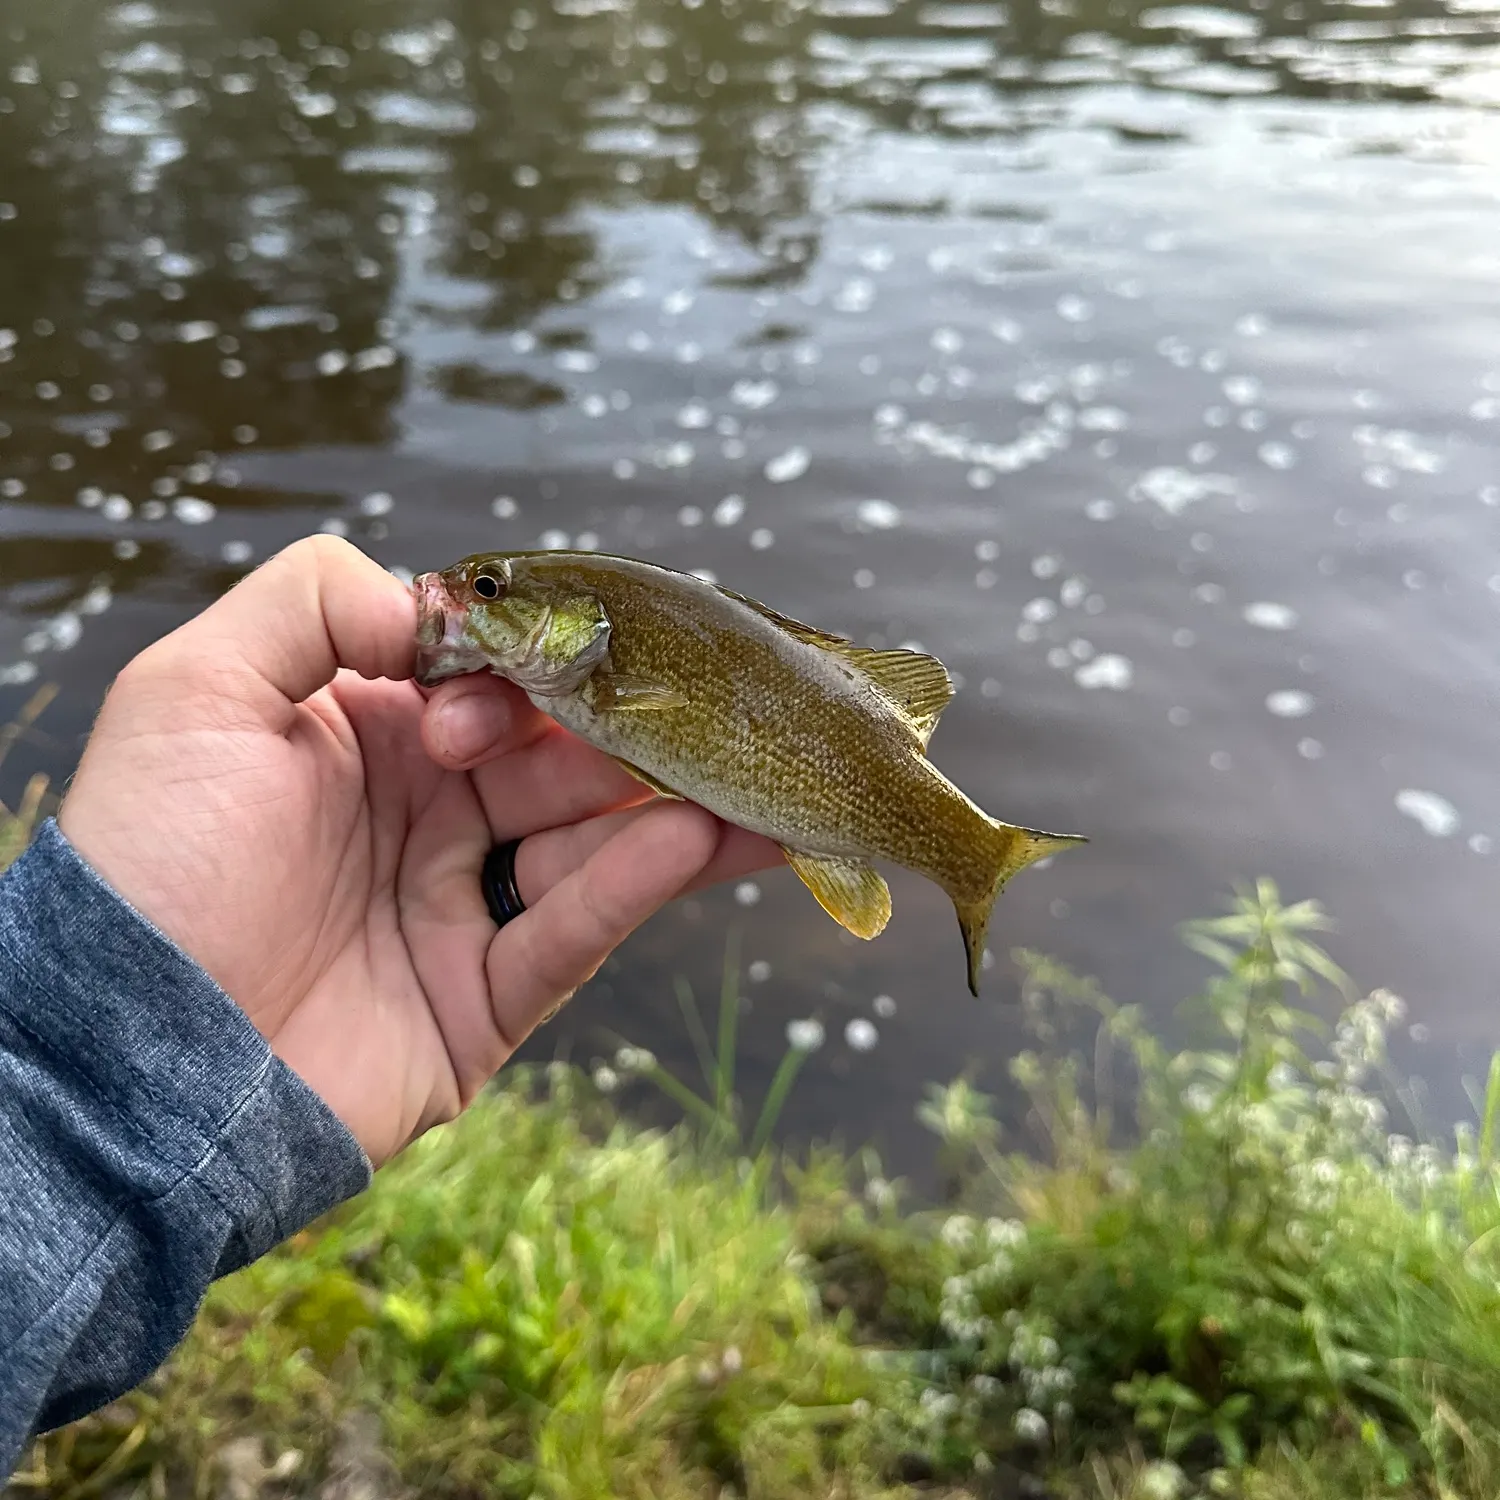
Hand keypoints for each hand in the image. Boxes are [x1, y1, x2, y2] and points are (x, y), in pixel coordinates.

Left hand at [57, 537, 780, 1163]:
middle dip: (625, 732)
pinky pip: (572, 934)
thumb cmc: (149, 864)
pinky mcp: (483, 1002)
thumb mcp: (193, 690)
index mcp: (368, 739)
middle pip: (559, 759)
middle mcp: (424, 817)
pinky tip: (698, 839)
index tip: (517, 683)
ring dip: (670, 806)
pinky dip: (637, 885)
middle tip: (695, 713)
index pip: (491, 684)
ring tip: (748, 777)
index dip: (523, 671)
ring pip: (590, 845)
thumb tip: (433, 604)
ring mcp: (459, 910)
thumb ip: (310, 602)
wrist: (124, 1061)